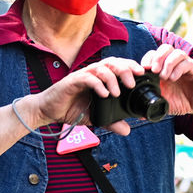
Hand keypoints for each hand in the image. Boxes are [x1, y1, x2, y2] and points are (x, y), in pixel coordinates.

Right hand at [24, 57, 143, 133]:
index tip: (143, 75)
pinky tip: (104, 94)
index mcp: (100, 78)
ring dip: (112, 78)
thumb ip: (111, 122)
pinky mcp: (72, 81)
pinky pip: (87, 78)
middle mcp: (93, 73)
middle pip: (113, 62)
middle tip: (133, 83)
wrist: (48, 111)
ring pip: (101, 68)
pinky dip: (97, 85)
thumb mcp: (95, 117)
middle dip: (126, 69)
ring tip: (118, 92)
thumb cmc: (71, 109)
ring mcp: (82, 76)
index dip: (131, 67)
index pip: (119, 66)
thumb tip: (127, 130)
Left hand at [141, 43, 192, 116]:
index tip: (143, 71)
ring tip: (163, 77)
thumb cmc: (181, 102)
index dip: (147, 59)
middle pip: (165, 48)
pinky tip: (173, 79)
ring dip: (167, 63)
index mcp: (164, 68)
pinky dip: (178, 69)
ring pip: (177, 53)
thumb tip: (139, 115)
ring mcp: (186, 65)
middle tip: (153, 71)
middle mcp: (175, 64)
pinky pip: (187, 63)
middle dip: (157, 57)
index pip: (154, 54)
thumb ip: (152, 104)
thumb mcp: (163, 103)